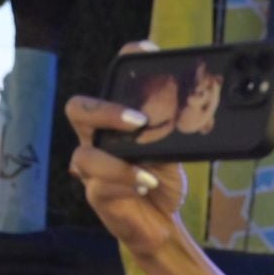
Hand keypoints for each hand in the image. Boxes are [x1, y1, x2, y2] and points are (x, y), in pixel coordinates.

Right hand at [64, 42, 186, 257]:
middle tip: (137, 120)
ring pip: (85, 154)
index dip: (124, 62)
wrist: (160, 225)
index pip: (112, 82)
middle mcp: (96, 139)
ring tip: (150, 170)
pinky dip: (126, 183)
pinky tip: (146, 185)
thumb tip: (194, 112)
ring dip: (119, 162)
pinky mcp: (95, 194)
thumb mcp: (173, 154)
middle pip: (78, 109)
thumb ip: (173, 133)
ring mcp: (92, 167)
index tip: (146, 49)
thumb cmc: (160, 183)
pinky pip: (99, 184)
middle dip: (106, 110)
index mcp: (115, 123)